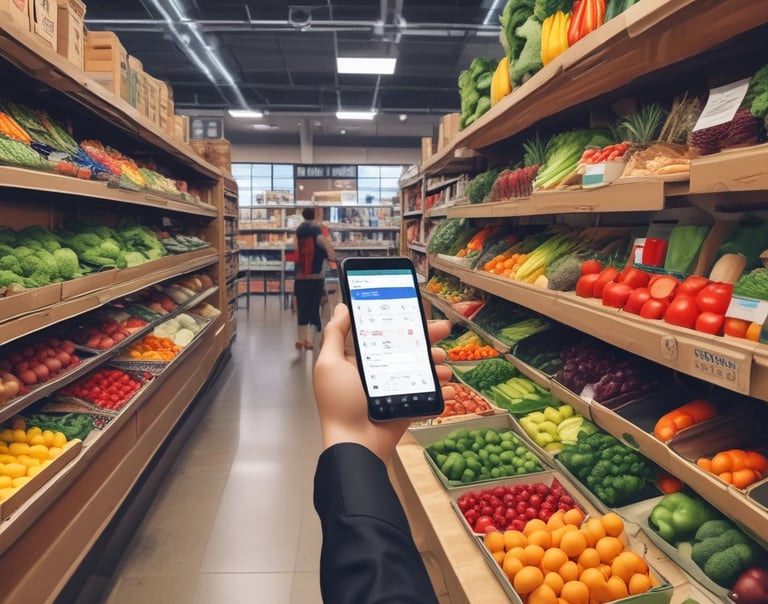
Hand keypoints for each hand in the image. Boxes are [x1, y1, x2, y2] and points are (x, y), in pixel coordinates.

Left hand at [313, 303, 451, 462]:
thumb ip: (335, 335)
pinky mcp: (407, 408)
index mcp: (360, 361)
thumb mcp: (330, 364)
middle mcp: (379, 373)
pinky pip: (429, 396)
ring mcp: (395, 391)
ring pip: (422, 372)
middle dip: (427, 340)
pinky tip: (448, 387)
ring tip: (444, 364)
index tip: (417, 313)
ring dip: (437, 365)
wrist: (355, 444)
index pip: (385, 335)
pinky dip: (442, 392)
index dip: (401, 323)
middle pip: (408, 350)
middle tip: (443, 330)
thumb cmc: (339, 405)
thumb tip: (342, 308)